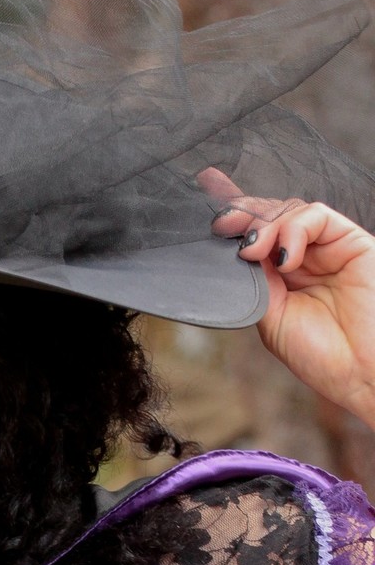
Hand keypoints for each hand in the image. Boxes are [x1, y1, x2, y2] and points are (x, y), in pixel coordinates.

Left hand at [199, 168, 374, 427]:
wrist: (363, 373)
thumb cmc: (323, 357)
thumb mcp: (272, 319)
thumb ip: (256, 282)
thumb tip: (237, 250)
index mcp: (283, 278)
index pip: (255, 235)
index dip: (234, 211)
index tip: (206, 190)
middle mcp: (305, 259)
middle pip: (270, 215)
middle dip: (242, 214)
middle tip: (221, 225)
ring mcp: (328, 249)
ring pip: (290, 211)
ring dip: (264, 224)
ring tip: (253, 251)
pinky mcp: (352, 242)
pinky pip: (317, 217)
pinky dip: (295, 230)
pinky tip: (286, 257)